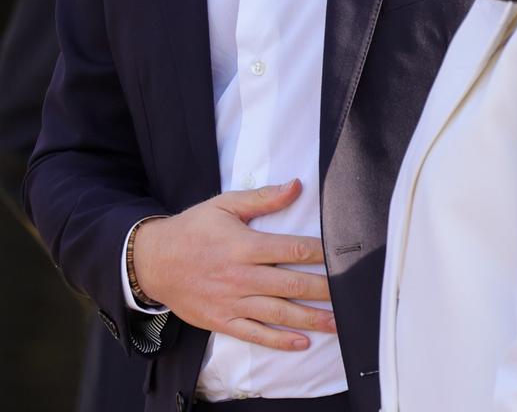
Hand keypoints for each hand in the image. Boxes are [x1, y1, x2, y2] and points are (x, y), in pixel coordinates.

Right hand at [132, 179, 334, 349]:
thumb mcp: (225, 205)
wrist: (154, 261)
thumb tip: (296, 185)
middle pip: (291, 285)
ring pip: (278, 314)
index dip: (320, 253)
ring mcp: (232, 302)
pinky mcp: (222, 321)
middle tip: (350, 294)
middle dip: (323, 290)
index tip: (342, 254)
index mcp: (244, 245)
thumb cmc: (193, 229)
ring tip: (337, 324)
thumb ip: (263, 198)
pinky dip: (280, 341)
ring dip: (310, 320)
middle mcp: (241, 276)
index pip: (291, 250)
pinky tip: (302, 343)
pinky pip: (255, 335)